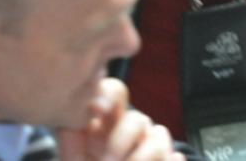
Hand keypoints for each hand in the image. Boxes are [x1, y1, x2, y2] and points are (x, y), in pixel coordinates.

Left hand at [57, 78, 186, 160]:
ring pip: (159, 135)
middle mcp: (132, 130)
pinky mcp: (166, 160)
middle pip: (137, 118)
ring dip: (141, 157)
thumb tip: (77, 120)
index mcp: (107, 122)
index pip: (115, 92)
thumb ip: (71, 141)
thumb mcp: (74, 157)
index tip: (98, 108)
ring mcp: (151, 146)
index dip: (110, 94)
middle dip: (121, 141)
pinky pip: (174, 157)